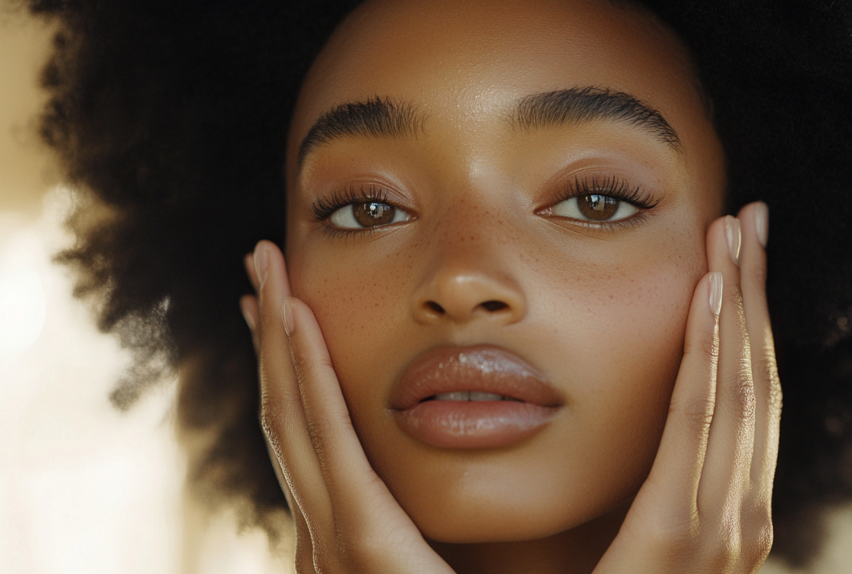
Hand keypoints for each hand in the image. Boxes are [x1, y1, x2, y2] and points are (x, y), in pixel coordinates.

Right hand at [240, 241, 454, 573]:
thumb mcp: (461, 569)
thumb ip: (446, 531)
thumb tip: (460, 491)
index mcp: (355, 537)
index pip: (313, 432)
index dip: (293, 364)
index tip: (286, 303)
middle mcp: (329, 536)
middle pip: (290, 414)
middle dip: (272, 335)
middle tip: (262, 261)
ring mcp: (336, 545)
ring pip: (296, 419)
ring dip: (279, 341)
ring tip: (266, 272)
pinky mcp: (363, 551)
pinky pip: (328, 449)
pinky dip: (306, 382)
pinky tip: (296, 323)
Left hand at [594, 202, 780, 573]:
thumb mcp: (606, 538)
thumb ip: (623, 482)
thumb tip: (592, 411)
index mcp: (712, 518)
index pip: (738, 402)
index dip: (742, 325)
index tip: (731, 255)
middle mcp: (731, 523)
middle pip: (751, 389)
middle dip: (753, 302)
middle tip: (746, 221)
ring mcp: (721, 538)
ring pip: (743, 401)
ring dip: (743, 314)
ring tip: (737, 237)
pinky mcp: (685, 546)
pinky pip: (705, 434)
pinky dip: (717, 364)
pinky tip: (714, 302)